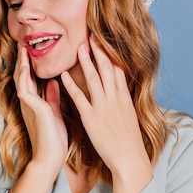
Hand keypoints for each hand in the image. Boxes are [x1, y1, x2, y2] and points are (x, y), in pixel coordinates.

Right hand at [14, 46, 67, 172]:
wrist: (50, 157)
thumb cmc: (53, 138)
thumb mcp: (54, 112)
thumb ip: (52, 97)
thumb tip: (54, 82)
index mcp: (35, 102)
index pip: (31, 78)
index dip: (30, 63)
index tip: (32, 48)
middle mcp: (29, 101)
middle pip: (23, 75)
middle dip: (23, 59)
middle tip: (24, 42)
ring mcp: (28, 105)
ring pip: (21, 79)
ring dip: (22, 62)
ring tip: (22, 47)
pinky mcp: (32, 108)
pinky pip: (25, 89)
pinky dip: (24, 76)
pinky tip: (25, 66)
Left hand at [60, 37, 150, 177]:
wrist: (129, 157)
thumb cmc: (129, 140)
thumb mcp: (129, 116)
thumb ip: (122, 101)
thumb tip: (119, 91)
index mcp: (124, 97)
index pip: (118, 70)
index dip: (111, 54)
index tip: (105, 41)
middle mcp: (114, 98)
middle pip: (106, 68)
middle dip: (99, 51)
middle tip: (92, 35)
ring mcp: (102, 107)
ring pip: (93, 78)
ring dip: (86, 61)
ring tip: (78, 48)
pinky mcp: (91, 117)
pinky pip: (79, 97)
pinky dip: (71, 85)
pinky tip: (63, 75)